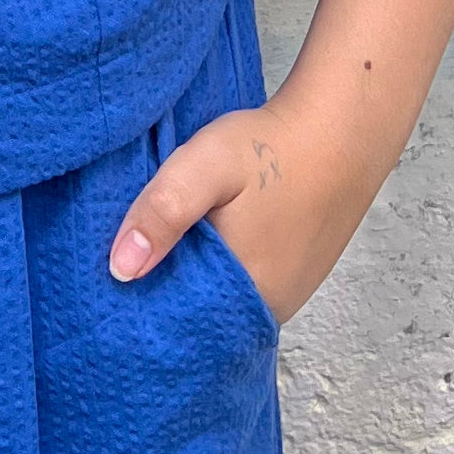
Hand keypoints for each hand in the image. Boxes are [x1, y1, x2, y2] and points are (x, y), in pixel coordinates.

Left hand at [106, 93, 374, 328]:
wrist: (342, 127)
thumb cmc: (273, 146)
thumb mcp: (204, 166)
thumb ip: (162, 213)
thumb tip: (120, 271)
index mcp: (244, 295)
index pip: (179, 325)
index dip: (144, 305)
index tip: (112, 285)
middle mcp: (270, 307)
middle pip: (201, 316)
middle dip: (168, 291)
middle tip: (138, 256)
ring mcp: (288, 293)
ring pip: (224, 300)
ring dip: (196, 279)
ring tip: (169, 247)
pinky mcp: (297, 273)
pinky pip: (246, 286)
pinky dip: (224, 270)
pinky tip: (211, 239)